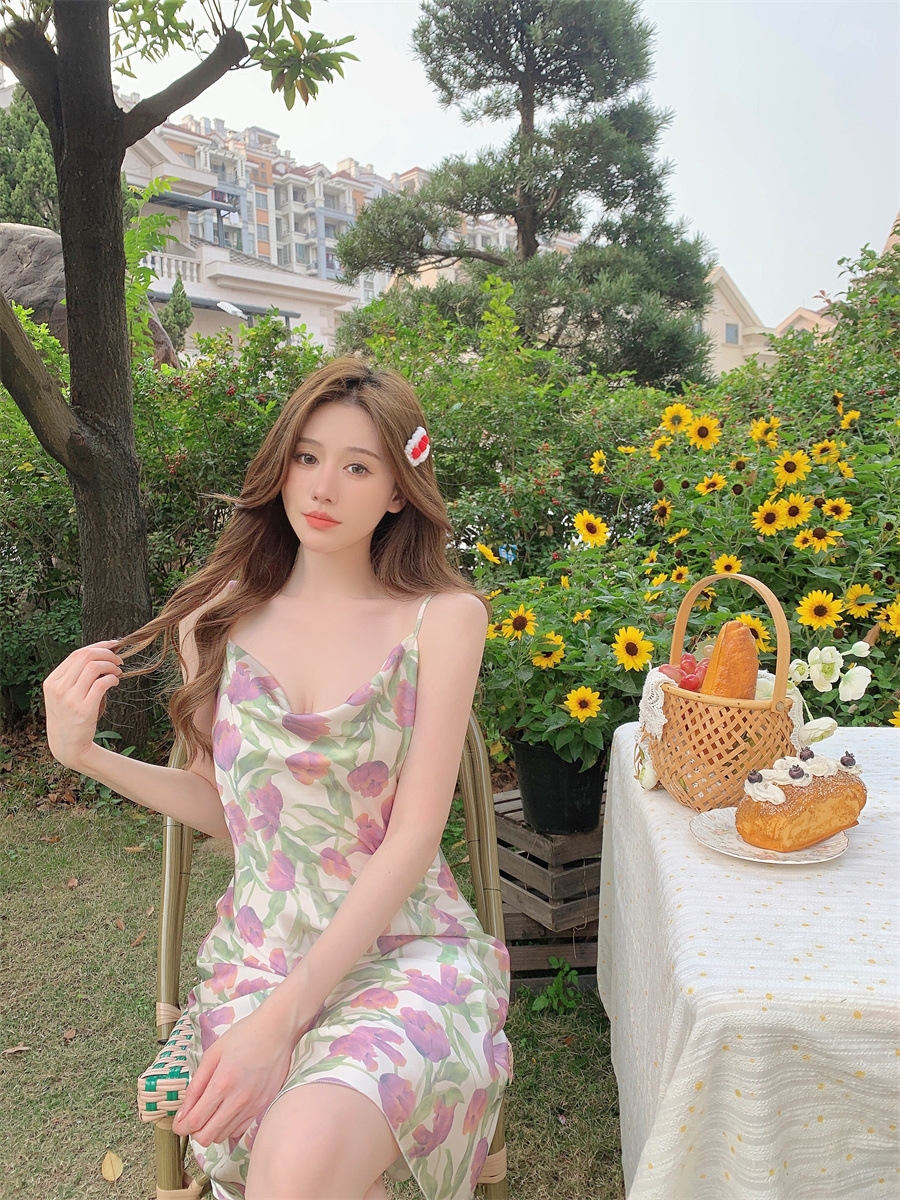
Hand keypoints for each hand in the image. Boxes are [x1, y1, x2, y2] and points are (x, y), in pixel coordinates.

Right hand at [42, 640, 122, 768]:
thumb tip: (100, 654)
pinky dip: (112, 678)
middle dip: (107, 653)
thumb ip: (74, 676)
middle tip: (119, 660)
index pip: (77, 654)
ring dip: (111, 666)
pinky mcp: (84, 709)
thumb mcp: (63, 695)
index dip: (98, 646)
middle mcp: (58, 688)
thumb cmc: (70, 717)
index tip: (113, 644)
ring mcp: (70, 699)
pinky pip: (102, 684)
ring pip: (94, 667)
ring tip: (118, 672)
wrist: (67, 746)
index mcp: (51, 681)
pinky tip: (115, 682)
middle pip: (86, 656)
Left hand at [171, 1006, 299, 1146]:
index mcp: (222, 1083)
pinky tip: (227, 1110)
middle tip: (192, 1119)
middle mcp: (239, 1099)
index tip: (178, 1123)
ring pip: (223, 1137)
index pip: (194, 1121)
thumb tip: (183, 1111)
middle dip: (194, 1131)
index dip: (181, 1127)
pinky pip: (240, 1130)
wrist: (278, 1030)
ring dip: (212, 1129)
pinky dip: (229, 1126)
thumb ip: (196, 1084)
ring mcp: (253, 1106)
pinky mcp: (264, 1107)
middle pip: (207, 1137)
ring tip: (211, 1112)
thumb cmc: (246, 1035)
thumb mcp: (213, 1053)